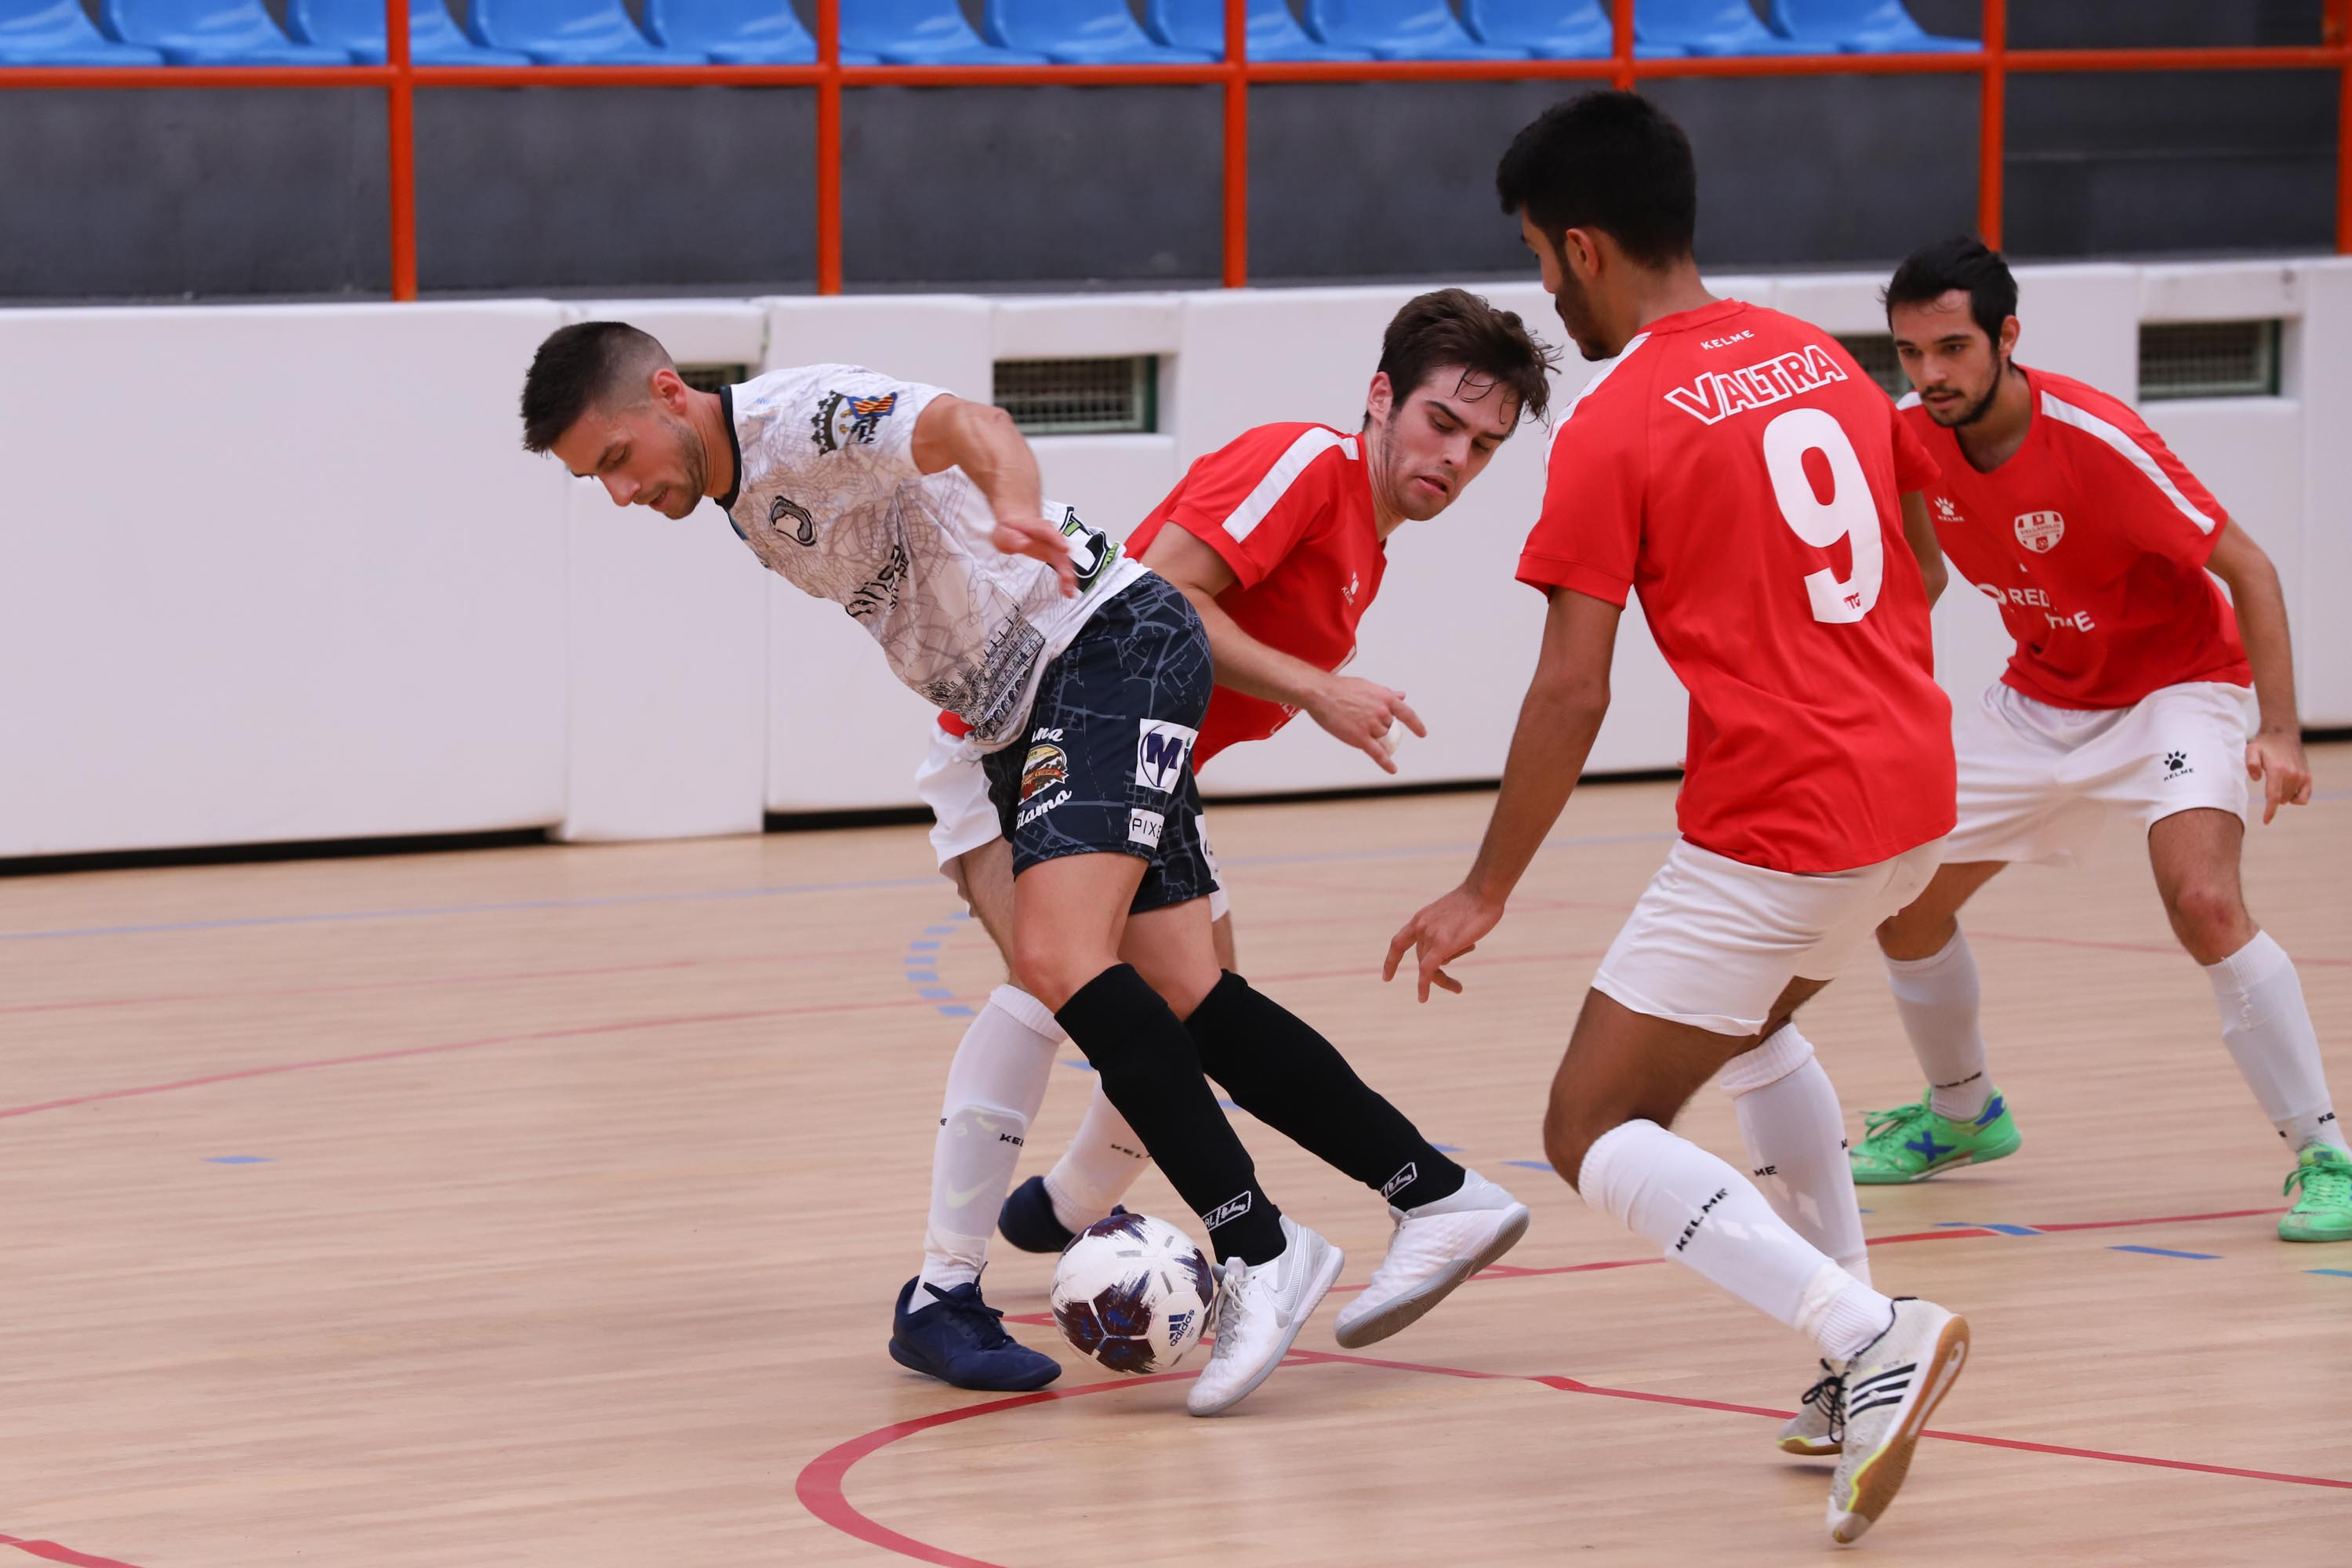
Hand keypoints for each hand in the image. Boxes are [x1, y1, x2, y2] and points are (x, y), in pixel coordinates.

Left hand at [991, 514, 1077, 596]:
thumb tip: (1023, 543)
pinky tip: (1069, 592)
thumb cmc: (1011, 529)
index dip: (1057, 539)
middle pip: (1061, 551)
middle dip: (1066, 565)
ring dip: (1069, 577)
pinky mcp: (1056, 557)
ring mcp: (1055, 547)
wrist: (1018, 524)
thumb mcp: (1004, 532)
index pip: (1048, 531)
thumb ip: (1012, 538)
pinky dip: (1067, 580)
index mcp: (1037, 528)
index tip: (1064, 548)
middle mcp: (1050, 537)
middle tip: (1067, 578)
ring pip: (1066, 562)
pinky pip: (1064, 569)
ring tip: (1069, 592)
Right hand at [1307, 675, 1426, 774]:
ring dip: (1371, 735)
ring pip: (1380, 738)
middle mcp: (1382, 712)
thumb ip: (1386, 693)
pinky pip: (1377, 753)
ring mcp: (1372, 725)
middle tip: (1359, 718)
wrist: (1321, 694)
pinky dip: (1386, 762)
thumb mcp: (1368, 686)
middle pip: (1389, 727)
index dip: (1416, 725)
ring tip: (1352, 723)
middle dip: (1378, 726)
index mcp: (1386, 698)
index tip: (1421, 733)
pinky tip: (1392, 769)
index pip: (1407, 714)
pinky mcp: (1360, 738)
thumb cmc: (1341, 688)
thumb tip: (1402, 695)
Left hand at [1383, 885, 1503, 1001]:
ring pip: (1432, 966)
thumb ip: (1444, 934)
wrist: (1484, 891)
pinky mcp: (1442, 944)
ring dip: (1444, 980)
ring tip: (1458, 988)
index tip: (1387, 977)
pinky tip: (1422, 998)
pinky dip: (1423, 985)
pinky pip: (1427, 970)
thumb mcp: (1452, 918)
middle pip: (1423, 959)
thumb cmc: (1475, 903)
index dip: (1392, 960)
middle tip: (1456, 988)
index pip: (1399, 942)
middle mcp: (1421, 927)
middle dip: (1437, 975)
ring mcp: (1430, 935)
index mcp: (1421, 919)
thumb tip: (1446, 955)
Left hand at [2246, 725, 2312, 824]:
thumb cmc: (2264, 744)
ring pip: (2290, 799)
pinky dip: (2297, 798)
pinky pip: (2305, 797)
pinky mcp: (2308, 776)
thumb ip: (2250, 763)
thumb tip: (2257, 779)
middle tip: (2267, 782)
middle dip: (2272, 797)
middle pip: (2281, 799)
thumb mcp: (2251, 750)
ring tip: (2276, 782)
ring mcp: (2302, 776)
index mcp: (2277, 770)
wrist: (2283, 734)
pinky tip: (2289, 792)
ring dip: (2282, 796)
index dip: (2270, 811)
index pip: (2274, 796)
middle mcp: (2292, 774)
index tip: (2266, 821)